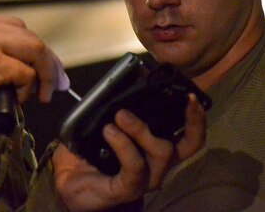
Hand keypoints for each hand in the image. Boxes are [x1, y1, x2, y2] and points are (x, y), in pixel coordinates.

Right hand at [0, 8, 60, 121]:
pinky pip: (26, 72)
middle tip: (55, 83)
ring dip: (43, 74)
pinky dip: (27, 89)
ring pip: (34, 49)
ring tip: (40, 94)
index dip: (34, 47)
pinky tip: (15, 99)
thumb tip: (33, 58)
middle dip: (48, 60)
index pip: (14, 26)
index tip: (48, 66)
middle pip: (28, 34)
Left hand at [52, 94, 205, 210]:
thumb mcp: (104, 122)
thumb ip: (117, 104)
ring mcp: (146, 178)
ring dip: (142, 128)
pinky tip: (109, 131)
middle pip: (190, 145)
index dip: (196, 117)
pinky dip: (123, 144)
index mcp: (156, 147)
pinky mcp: (129, 188)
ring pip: (161, 151)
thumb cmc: (89, 152)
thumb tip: (129, 76)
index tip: (191, 95)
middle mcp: (158, 164)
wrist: (68, 183)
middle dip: (193, 120)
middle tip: (185, 98)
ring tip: (120, 115)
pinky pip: (134, 165)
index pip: (189, 136)